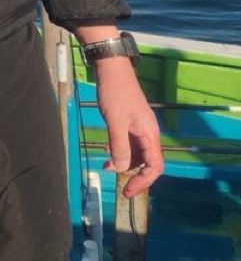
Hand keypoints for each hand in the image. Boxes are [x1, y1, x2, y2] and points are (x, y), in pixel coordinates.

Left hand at [94, 57, 163, 197]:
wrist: (111, 68)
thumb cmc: (115, 93)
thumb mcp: (115, 122)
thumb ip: (119, 146)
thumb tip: (121, 168)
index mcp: (150, 134)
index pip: (154, 167)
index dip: (142, 182)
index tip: (127, 191)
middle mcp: (148, 132)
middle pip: (147, 162)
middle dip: (132, 174)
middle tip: (116, 184)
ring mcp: (139, 126)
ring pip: (136, 153)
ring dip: (124, 162)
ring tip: (106, 166)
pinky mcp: (130, 121)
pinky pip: (129, 142)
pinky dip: (119, 149)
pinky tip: (106, 150)